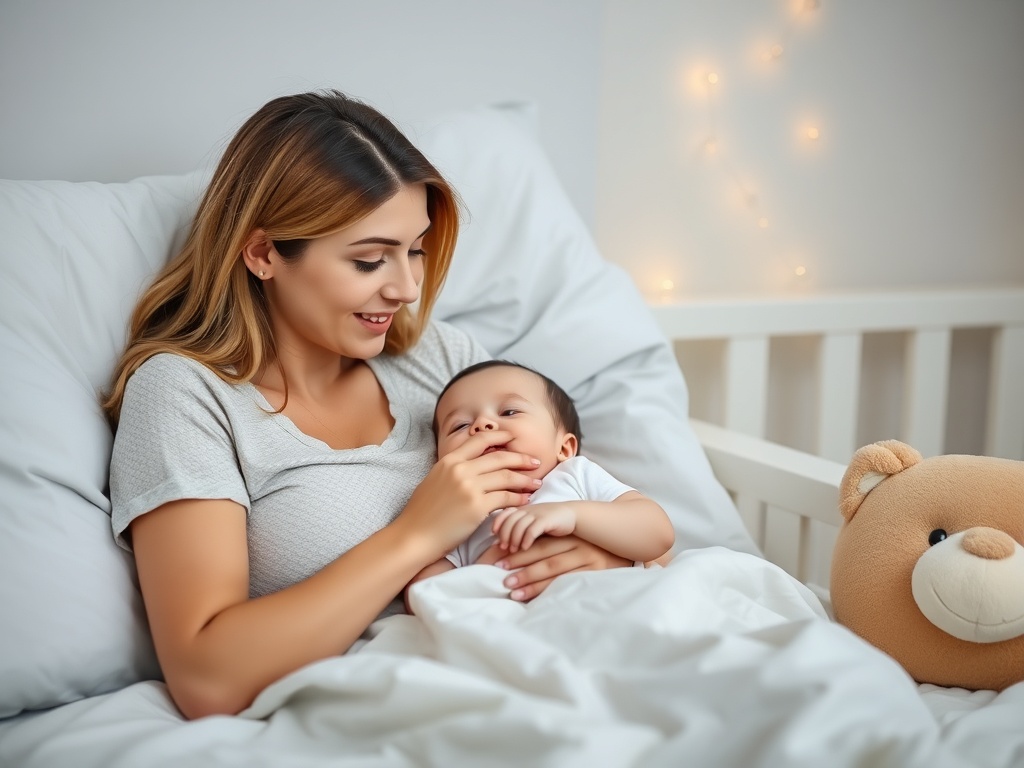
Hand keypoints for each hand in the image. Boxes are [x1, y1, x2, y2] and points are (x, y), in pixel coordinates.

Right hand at [397, 429, 541, 554]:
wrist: (414, 536)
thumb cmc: (422, 513)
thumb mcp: (434, 480)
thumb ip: (453, 469)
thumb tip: (470, 463)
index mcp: (450, 460)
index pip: (481, 440)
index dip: (501, 436)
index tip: (514, 438)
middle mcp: (461, 469)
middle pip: (500, 457)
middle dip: (521, 458)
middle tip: (535, 462)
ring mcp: (469, 487)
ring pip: (507, 477)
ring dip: (525, 480)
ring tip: (536, 483)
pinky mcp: (477, 507)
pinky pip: (506, 498)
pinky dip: (519, 499)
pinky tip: (525, 500)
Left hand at [477, 535, 631, 601]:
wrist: (630, 546)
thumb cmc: (596, 545)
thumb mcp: (576, 539)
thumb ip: (553, 541)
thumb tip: (517, 548)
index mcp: (571, 534)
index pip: (540, 541)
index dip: (520, 549)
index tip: (499, 558)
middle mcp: (579, 545)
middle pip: (544, 555)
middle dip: (521, 564)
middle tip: (500, 575)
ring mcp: (589, 560)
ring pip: (554, 570)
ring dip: (531, 580)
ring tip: (511, 590)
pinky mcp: (596, 575)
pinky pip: (568, 584)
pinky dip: (549, 591)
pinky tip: (533, 598)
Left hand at [490, 502, 576, 552]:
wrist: (573, 515)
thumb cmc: (551, 522)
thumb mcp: (532, 523)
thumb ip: (519, 528)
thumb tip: (501, 543)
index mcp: (523, 509)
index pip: (505, 513)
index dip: (498, 523)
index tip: (494, 536)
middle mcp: (529, 510)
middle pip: (510, 519)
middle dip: (504, 534)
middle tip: (503, 548)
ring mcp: (538, 514)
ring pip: (519, 524)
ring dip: (514, 538)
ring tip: (513, 550)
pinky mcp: (547, 520)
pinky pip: (532, 529)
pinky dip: (526, 538)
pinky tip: (525, 547)